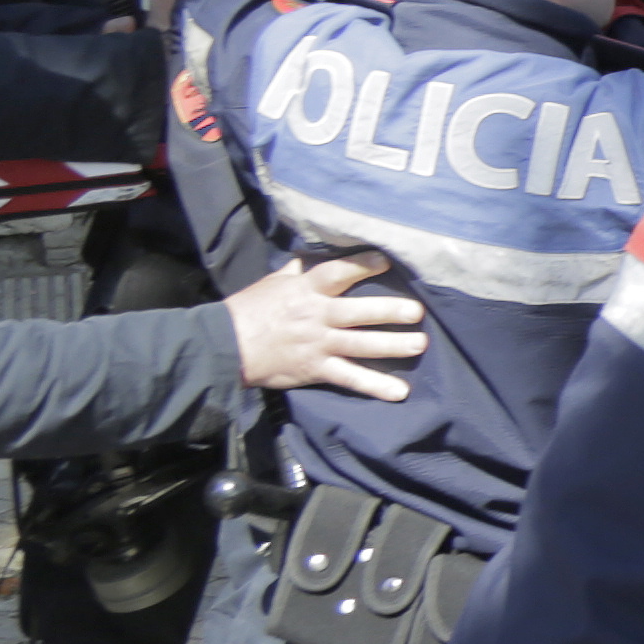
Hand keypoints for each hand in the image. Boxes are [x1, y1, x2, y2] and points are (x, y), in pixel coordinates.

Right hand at [227, 253, 426, 399]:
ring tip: (420, 344)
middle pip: (358, 312)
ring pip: (361, 345)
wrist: (224, 346)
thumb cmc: (251, 310)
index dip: (361, 265)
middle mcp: (316, 316)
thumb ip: (300, 269)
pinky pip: (350, 378)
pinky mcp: (316, 369)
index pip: (337, 273)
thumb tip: (316, 252)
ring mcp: (318, 344)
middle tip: (417, 311)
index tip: (386, 260)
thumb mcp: (274, 282)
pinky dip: (375, 386)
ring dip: (393, 346)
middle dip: (390, 311)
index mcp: (305, 290)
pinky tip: (400, 391)